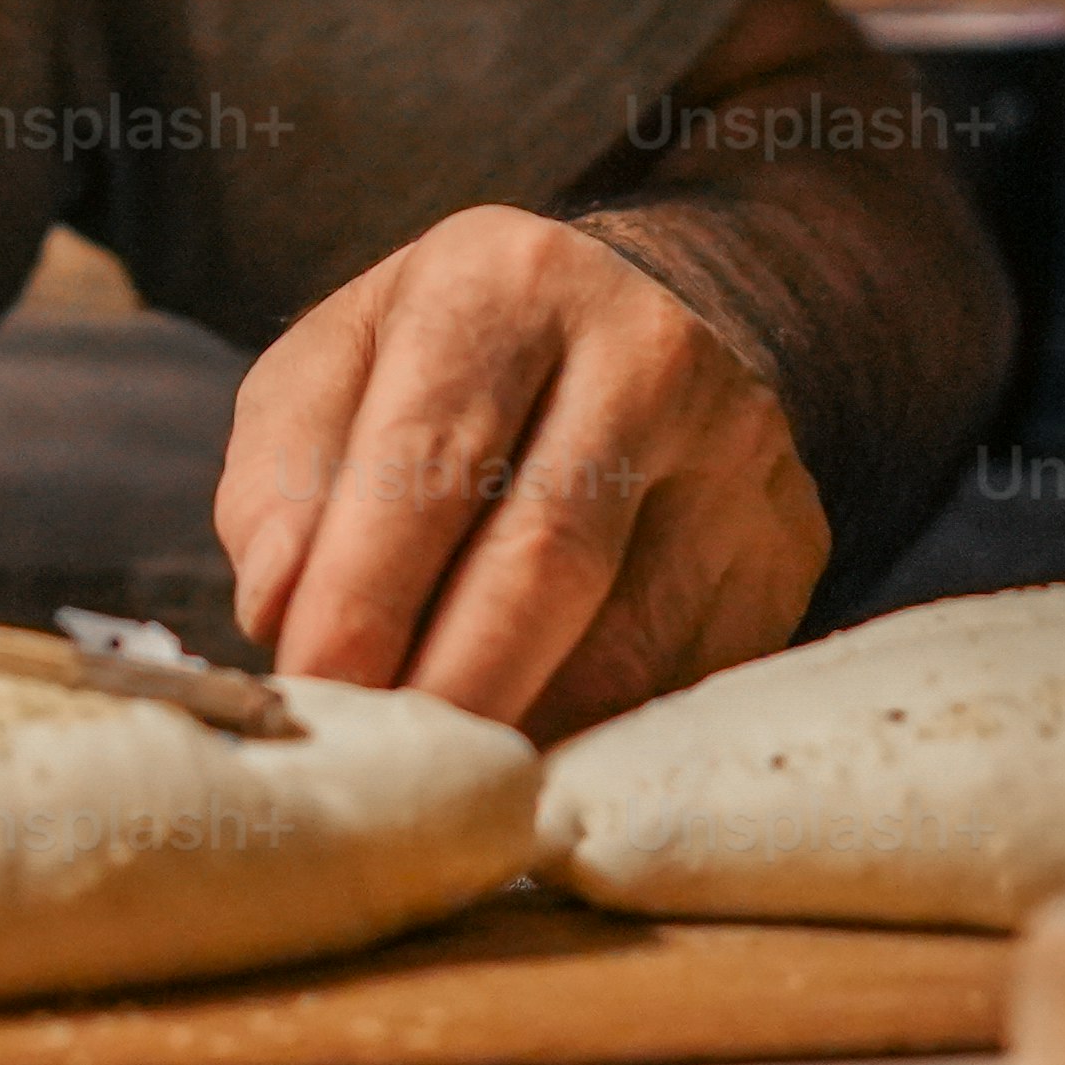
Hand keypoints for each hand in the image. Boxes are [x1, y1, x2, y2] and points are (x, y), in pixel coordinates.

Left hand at [217, 206, 830, 733]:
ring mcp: (739, 455)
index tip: (312, 691)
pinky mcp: (787, 548)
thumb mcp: (336, 367)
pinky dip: (593, 737)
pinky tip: (531, 749)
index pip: (430, 460)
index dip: (365, 595)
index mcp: (505, 287)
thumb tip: (276, 608)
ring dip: (519, 730)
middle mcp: (644, 354)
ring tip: (438, 777)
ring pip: (628, 646)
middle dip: (449, 688)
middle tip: (377, 777)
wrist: (643, 320)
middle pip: (545, 560)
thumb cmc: (452, 367)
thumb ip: (280, 478)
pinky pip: (685, 682)